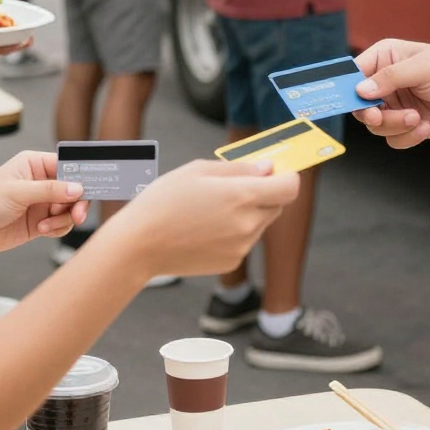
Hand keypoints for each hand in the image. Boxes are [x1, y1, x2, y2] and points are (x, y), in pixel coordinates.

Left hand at [0, 151, 86, 261]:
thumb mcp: (17, 192)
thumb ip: (49, 190)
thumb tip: (78, 188)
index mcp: (35, 164)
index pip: (67, 165)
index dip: (82, 175)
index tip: (93, 187)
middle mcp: (41, 181)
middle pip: (74, 189)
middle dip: (77, 202)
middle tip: (78, 215)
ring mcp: (41, 202)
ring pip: (70, 208)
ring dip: (64, 219)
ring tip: (47, 225)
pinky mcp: (40, 222)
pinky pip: (61, 224)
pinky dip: (58, 229)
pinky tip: (42, 231)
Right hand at [99, 159, 299, 279]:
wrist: (139, 245)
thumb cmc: (164, 200)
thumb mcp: (198, 170)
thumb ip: (239, 168)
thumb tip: (268, 168)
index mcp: (242, 196)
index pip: (290, 187)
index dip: (286, 176)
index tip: (273, 171)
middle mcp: (248, 224)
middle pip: (277, 204)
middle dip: (265, 192)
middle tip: (234, 186)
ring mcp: (241, 247)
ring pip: (260, 222)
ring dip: (248, 212)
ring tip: (211, 209)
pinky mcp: (230, 262)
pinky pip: (244, 240)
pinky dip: (234, 232)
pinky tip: (204, 228)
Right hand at [353, 38, 429, 147]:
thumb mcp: (422, 67)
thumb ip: (390, 78)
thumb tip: (360, 90)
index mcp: (384, 58)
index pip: (353, 73)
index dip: (346, 88)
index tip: (347, 101)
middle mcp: (385, 82)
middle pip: (359, 104)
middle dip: (371, 113)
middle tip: (379, 116)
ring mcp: (395, 105)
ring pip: (375, 125)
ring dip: (394, 125)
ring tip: (416, 118)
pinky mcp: (406, 125)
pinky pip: (392, 139)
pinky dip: (407, 137)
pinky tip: (425, 126)